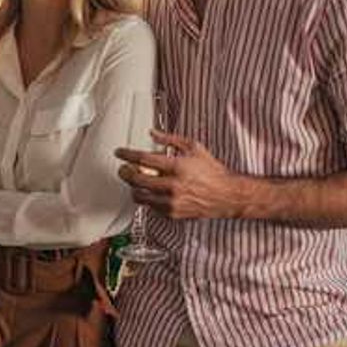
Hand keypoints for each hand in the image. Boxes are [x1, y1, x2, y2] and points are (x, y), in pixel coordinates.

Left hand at [115, 130, 248, 219]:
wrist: (227, 195)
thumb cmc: (212, 171)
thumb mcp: (194, 148)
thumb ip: (171, 139)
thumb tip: (153, 133)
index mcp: (177, 167)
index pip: (143, 159)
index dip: (127, 155)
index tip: (120, 153)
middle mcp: (172, 185)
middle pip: (136, 179)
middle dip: (125, 172)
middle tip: (123, 169)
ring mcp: (170, 202)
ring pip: (139, 195)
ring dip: (133, 187)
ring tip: (136, 181)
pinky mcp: (171, 213)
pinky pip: (150, 206)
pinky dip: (147, 198)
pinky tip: (151, 191)